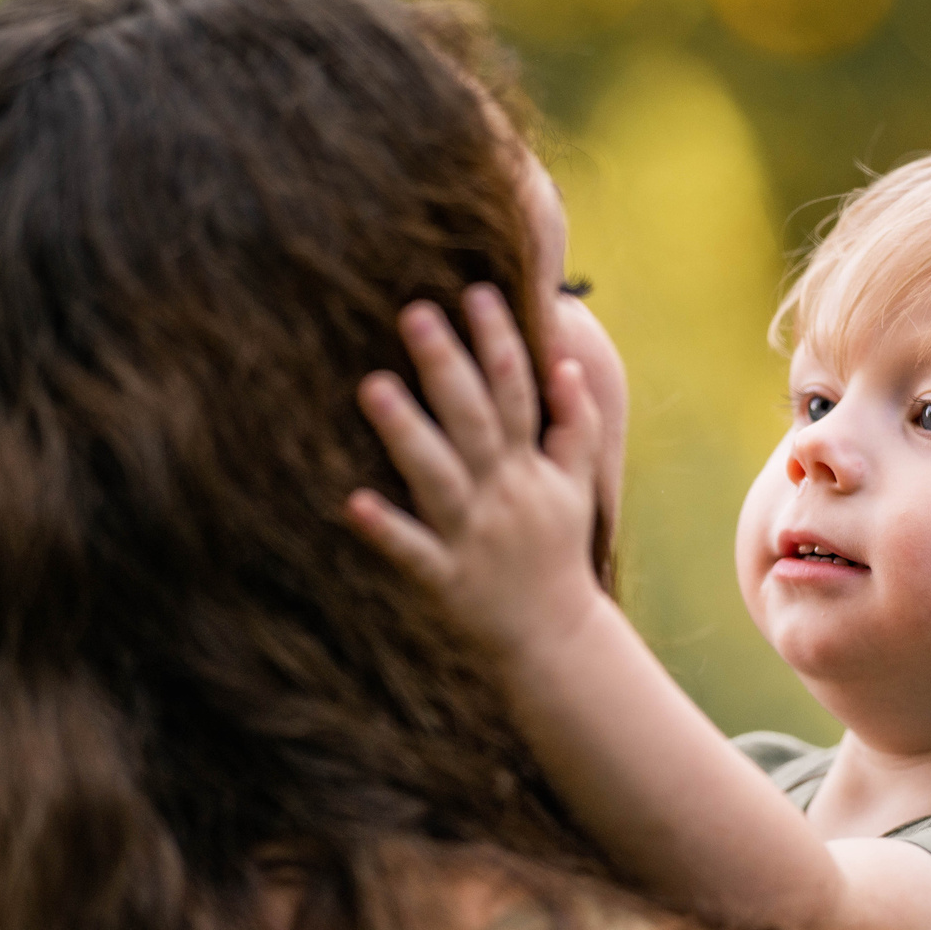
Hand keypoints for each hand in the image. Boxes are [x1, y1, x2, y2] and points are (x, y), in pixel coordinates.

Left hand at [346, 284, 608, 657]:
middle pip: (473, 419)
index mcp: (528, 467)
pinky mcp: (445, 579)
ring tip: (372, 385)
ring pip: (437, 475)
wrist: (555, 638)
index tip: (476, 292)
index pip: (517, 391)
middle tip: (412, 311)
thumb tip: (566, 365)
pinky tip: (352, 503)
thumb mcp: (577, 487)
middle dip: (445, 364)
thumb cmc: (557, 553)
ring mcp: (471, 535)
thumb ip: (576, 425)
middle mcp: (500, 493)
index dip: (498, 341)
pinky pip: (412, 551)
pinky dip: (385, 529)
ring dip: (406, 432)